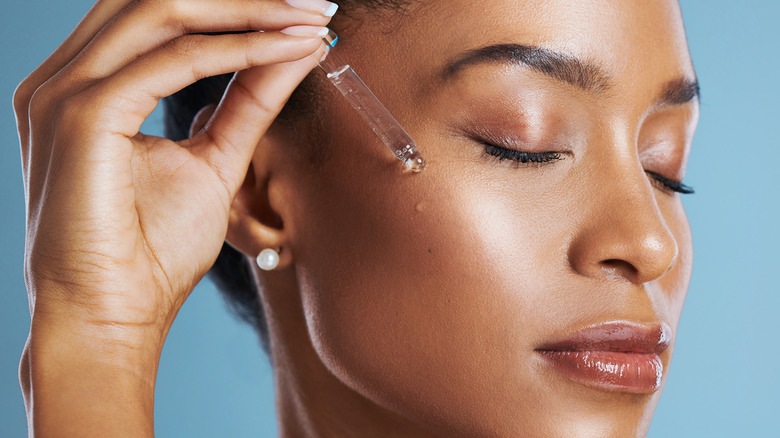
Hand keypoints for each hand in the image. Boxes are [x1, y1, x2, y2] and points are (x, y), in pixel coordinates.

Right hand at [14, 0, 333, 433]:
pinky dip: (239, 50)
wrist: (111, 318)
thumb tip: (294, 49)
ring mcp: (64, 93)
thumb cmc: (151, 253)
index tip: (302, 11)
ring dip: (248, 11)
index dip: (232, 4)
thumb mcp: (214, 161)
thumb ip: (248, 101)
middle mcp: (64, 78)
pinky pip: (173, 61)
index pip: (157, 13)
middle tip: (315, 5)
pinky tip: (287, 51)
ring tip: (310, 19)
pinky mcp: (82, 117)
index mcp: (85, 85)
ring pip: (164, 12)